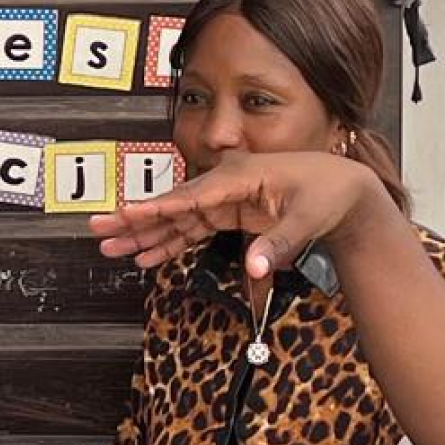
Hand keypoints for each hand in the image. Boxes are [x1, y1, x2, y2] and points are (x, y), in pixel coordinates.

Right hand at [94, 151, 378, 277]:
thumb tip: (254, 268)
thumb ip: (278, 243)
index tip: (126, 214)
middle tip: (98, 230)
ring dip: (144, 236)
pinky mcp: (228, 214)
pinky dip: (168, 245)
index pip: (191, 195)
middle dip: (134, 221)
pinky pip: (190, 231)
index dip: (157, 208)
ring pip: (175, 221)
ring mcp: (224, 200)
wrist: (345, 189)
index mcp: (240, 176)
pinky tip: (145, 257)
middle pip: (171, 205)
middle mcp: (225, 185)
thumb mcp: (308, 218)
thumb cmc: (328, 193)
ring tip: (111, 250)